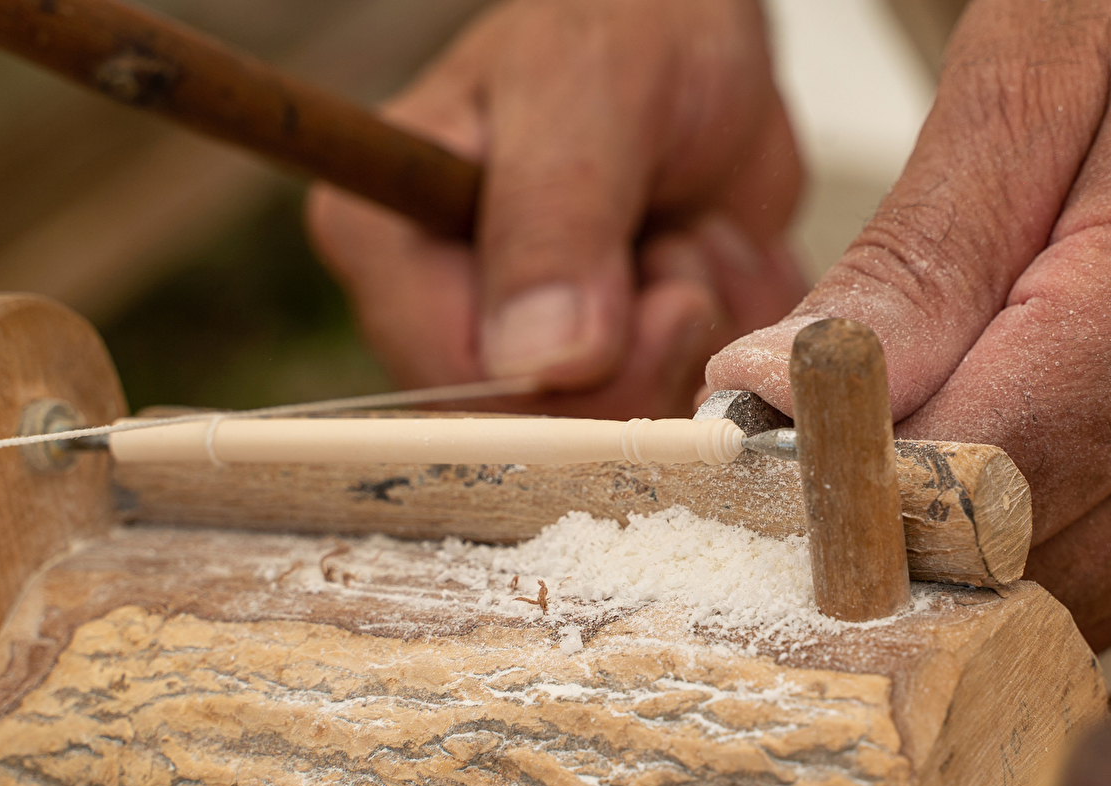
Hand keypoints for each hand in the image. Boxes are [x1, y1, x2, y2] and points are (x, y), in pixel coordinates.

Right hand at [307, 0, 804, 417]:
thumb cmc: (630, 25)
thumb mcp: (588, 91)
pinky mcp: (606, 360)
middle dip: (647, 341)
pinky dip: (722, 329)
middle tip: (677, 238)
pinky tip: (709, 255)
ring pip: (623, 418)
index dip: (572, 374)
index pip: (457, 383)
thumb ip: (555, 218)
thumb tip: (542, 361)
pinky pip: (679, 398)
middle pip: (545, 420)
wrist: (707, 40)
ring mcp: (528, 345)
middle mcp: (444, 307)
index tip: (658, 293)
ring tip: (690, 228)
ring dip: (694, 324)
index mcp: (388, 241)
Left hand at [709, 0, 1110, 647]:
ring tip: (936, 433)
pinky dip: (1037, 548)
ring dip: (962, 550)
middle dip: (889, 529)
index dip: (841, 489)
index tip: (767, 455)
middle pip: (1003, 567)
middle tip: (828, 448)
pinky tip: (1029, 453)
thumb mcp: (1024, 89)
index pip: (966, 481)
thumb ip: (907, 264)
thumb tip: (768, 396)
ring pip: (1048, 606)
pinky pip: (1108, 592)